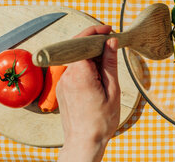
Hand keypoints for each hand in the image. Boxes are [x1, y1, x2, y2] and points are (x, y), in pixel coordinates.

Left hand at [56, 25, 120, 161]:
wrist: (84, 143)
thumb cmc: (101, 121)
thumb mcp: (112, 89)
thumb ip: (110, 63)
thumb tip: (111, 42)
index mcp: (80, 74)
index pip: (83, 42)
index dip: (96, 32)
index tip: (109, 30)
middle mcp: (66, 76)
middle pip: (77, 48)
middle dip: (93, 42)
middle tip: (111, 42)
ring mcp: (62, 82)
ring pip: (76, 58)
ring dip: (90, 56)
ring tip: (106, 63)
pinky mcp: (62, 88)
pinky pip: (73, 69)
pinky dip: (85, 66)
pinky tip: (98, 75)